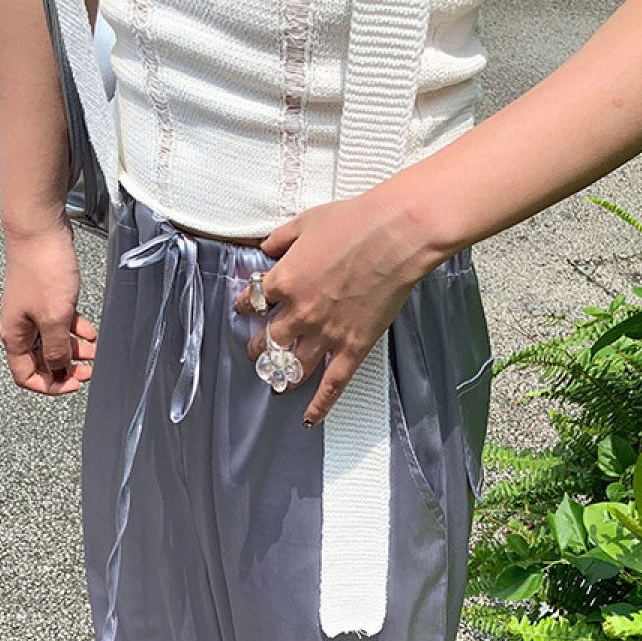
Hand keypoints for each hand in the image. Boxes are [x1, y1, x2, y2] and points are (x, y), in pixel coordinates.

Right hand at [0, 219, 96, 394]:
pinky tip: (92, 332)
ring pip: (54, 341)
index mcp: (15, 336)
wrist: (39, 228)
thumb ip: (56, 350)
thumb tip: (58, 369)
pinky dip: (76, 330)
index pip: (25, 376)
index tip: (74, 384)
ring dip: (75, 349)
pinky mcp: (46, 296)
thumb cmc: (43, 270)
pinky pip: (61, 322)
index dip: (50, 386)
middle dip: (66, 368)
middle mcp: (20, 326)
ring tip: (97, 351)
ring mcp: (33, 310)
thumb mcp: (54, 319)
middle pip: (42, 360)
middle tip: (89, 370)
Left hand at [232, 190, 438, 424]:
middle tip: (255, 351)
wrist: (395, 235)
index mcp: (284, 281)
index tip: (245, 310)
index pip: (253, 302)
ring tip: (275, 381)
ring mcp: (325, 334)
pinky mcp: (352, 347)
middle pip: (268, 341)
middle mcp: (299, 313)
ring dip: (281, 375)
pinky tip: (309, 418)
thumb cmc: (354, 222)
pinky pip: (331, 385)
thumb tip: (266, 248)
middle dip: (258, 348)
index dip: (246, 307)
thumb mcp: (306, 222)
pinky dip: (319, 405)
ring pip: (294, 367)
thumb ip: (281, 239)